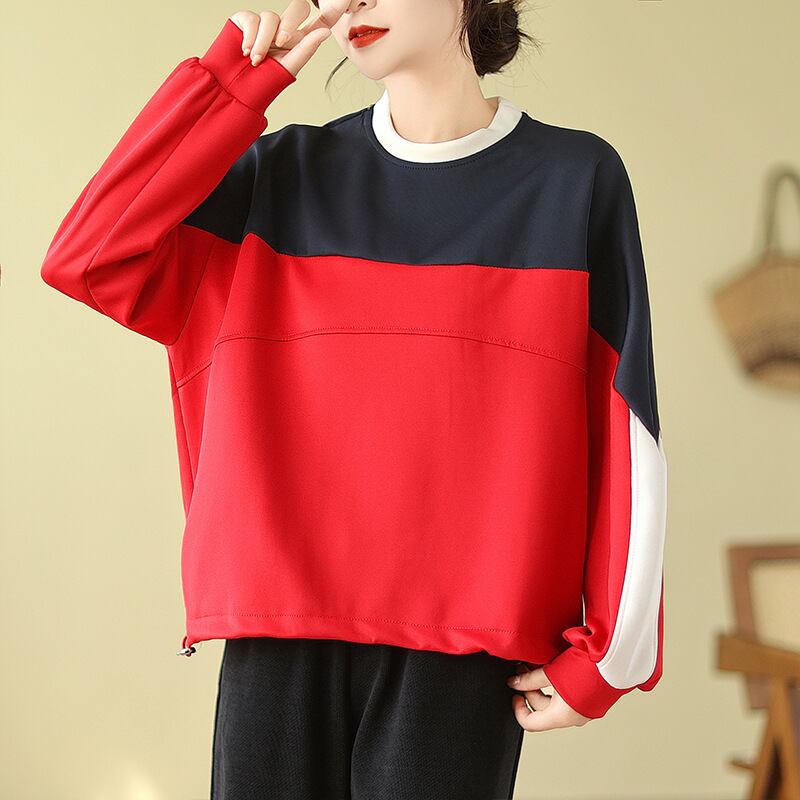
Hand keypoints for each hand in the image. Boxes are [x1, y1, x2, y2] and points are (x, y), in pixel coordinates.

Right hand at [229, 1, 348, 75]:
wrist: (234, 89)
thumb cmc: (263, 83)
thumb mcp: (289, 67)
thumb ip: (307, 48)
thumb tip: (325, 31)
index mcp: (300, 40)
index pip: (321, 20)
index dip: (333, 8)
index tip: (344, 0)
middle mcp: (284, 28)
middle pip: (298, 8)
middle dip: (290, 24)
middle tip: (281, 42)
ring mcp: (265, 24)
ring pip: (271, 15)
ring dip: (264, 40)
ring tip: (257, 59)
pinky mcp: (246, 21)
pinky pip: (253, 18)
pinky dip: (251, 36)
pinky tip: (246, 50)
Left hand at [507, 665, 591, 730]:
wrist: (616, 661)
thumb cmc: (587, 668)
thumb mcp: (551, 672)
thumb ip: (529, 680)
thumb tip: (514, 683)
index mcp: (562, 716)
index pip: (531, 723)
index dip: (518, 709)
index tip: (514, 693)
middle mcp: (574, 718)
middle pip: (542, 710)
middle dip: (530, 689)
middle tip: (523, 669)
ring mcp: (584, 711)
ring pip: (555, 703)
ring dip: (542, 687)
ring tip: (535, 666)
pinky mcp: (592, 701)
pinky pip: (569, 699)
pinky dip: (557, 688)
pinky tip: (553, 670)